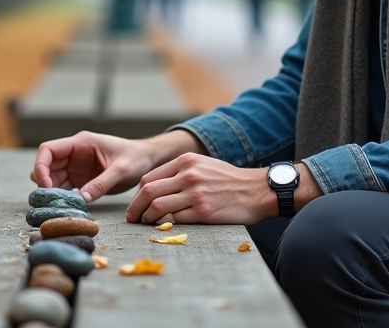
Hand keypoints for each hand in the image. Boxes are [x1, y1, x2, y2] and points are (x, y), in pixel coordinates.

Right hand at [32, 130, 204, 203]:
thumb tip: (82, 199)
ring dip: (52, 191)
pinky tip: (67, 207)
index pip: (48, 149)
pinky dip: (61, 197)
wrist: (147, 161)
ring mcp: (76, 166)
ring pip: (52, 178)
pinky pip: (64, 188)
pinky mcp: (80, 179)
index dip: (41, 166)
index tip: (45, 185)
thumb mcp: (121, 170)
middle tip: (51, 200)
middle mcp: (74, 153)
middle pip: (46, 165)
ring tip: (58, 206)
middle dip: (44, 182)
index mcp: (81, 143)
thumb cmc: (136, 158)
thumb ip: (101, 183)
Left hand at [125, 153, 277, 225]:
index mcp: (186, 161)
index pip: (149, 177)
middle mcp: (188, 175)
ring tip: (147, 223)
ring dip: (147, 218)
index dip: (137, 194)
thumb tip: (155, 185)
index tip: (135, 204)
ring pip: (157, 206)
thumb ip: (180, 171)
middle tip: (132, 217)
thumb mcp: (203, 165)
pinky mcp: (203, 212)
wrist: (256, 190)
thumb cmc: (228, 179)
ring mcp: (195, 194)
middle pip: (148, 191)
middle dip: (135, 207)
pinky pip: (174, 219)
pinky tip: (164, 226)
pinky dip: (164, 224)